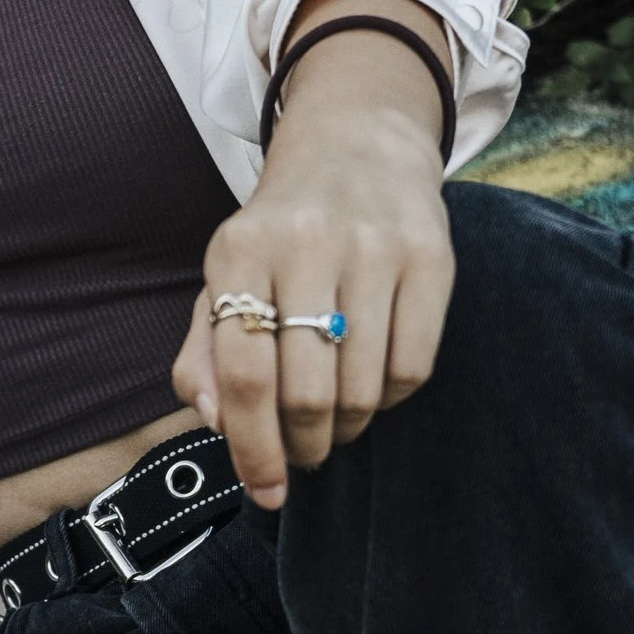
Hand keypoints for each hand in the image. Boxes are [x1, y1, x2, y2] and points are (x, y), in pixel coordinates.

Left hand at [171, 28, 455, 511]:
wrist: (358, 142)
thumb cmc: (281, 234)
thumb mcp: (226, 279)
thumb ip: (203, 355)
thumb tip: (215, 423)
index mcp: (238, 251)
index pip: (241, 375)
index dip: (250, 449)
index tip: (263, 491)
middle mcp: (304, 243)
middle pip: (303, 392)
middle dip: (301, 445)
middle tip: (303, 452)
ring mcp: (373, 247)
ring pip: (360, 389)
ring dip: (346, 428)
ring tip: (335, 420)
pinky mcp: (430, 256)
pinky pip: (412, 368)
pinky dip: (390, 399)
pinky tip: (373, 383)